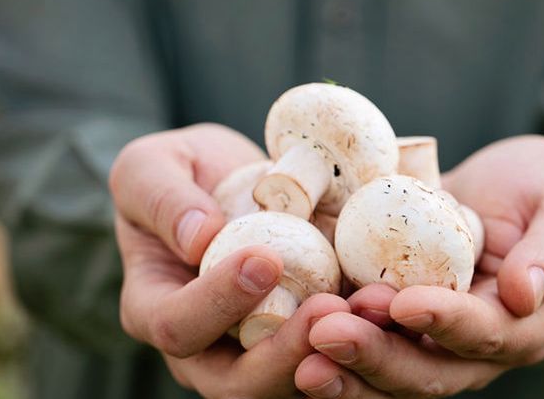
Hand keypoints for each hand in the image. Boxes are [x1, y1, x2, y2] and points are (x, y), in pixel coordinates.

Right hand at [110, 123, 349, 397]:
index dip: (217, 303)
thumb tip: (199, 238)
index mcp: (156, 309)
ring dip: (338, 352)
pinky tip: (391, 303)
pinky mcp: (308, 336)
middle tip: (328, 308)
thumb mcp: (151, 166)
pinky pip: (337, 353)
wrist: (233, 181)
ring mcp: (260, 349)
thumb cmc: (181, 174)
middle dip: (287, 352)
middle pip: (239, 383)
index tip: (263, 259)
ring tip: (372, 309)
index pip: (177, 326)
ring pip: (296, 379)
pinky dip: (366, 333)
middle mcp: (206, 347)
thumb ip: (162, 197)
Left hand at [294, 136, 543, 396]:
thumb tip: (527, 293)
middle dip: (376, 355)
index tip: (403, 302)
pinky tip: (290, 325)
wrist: (509, 189)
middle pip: (425, 370)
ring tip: (301, 345)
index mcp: (521, 326)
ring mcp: (428, 337)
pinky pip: (361, 335)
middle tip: (326, 332)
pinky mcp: (392, 317)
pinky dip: (327, 338)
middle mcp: (472, 346)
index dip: (444, 322)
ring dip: (344, 361)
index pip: (483, 335)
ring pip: (386, 369)